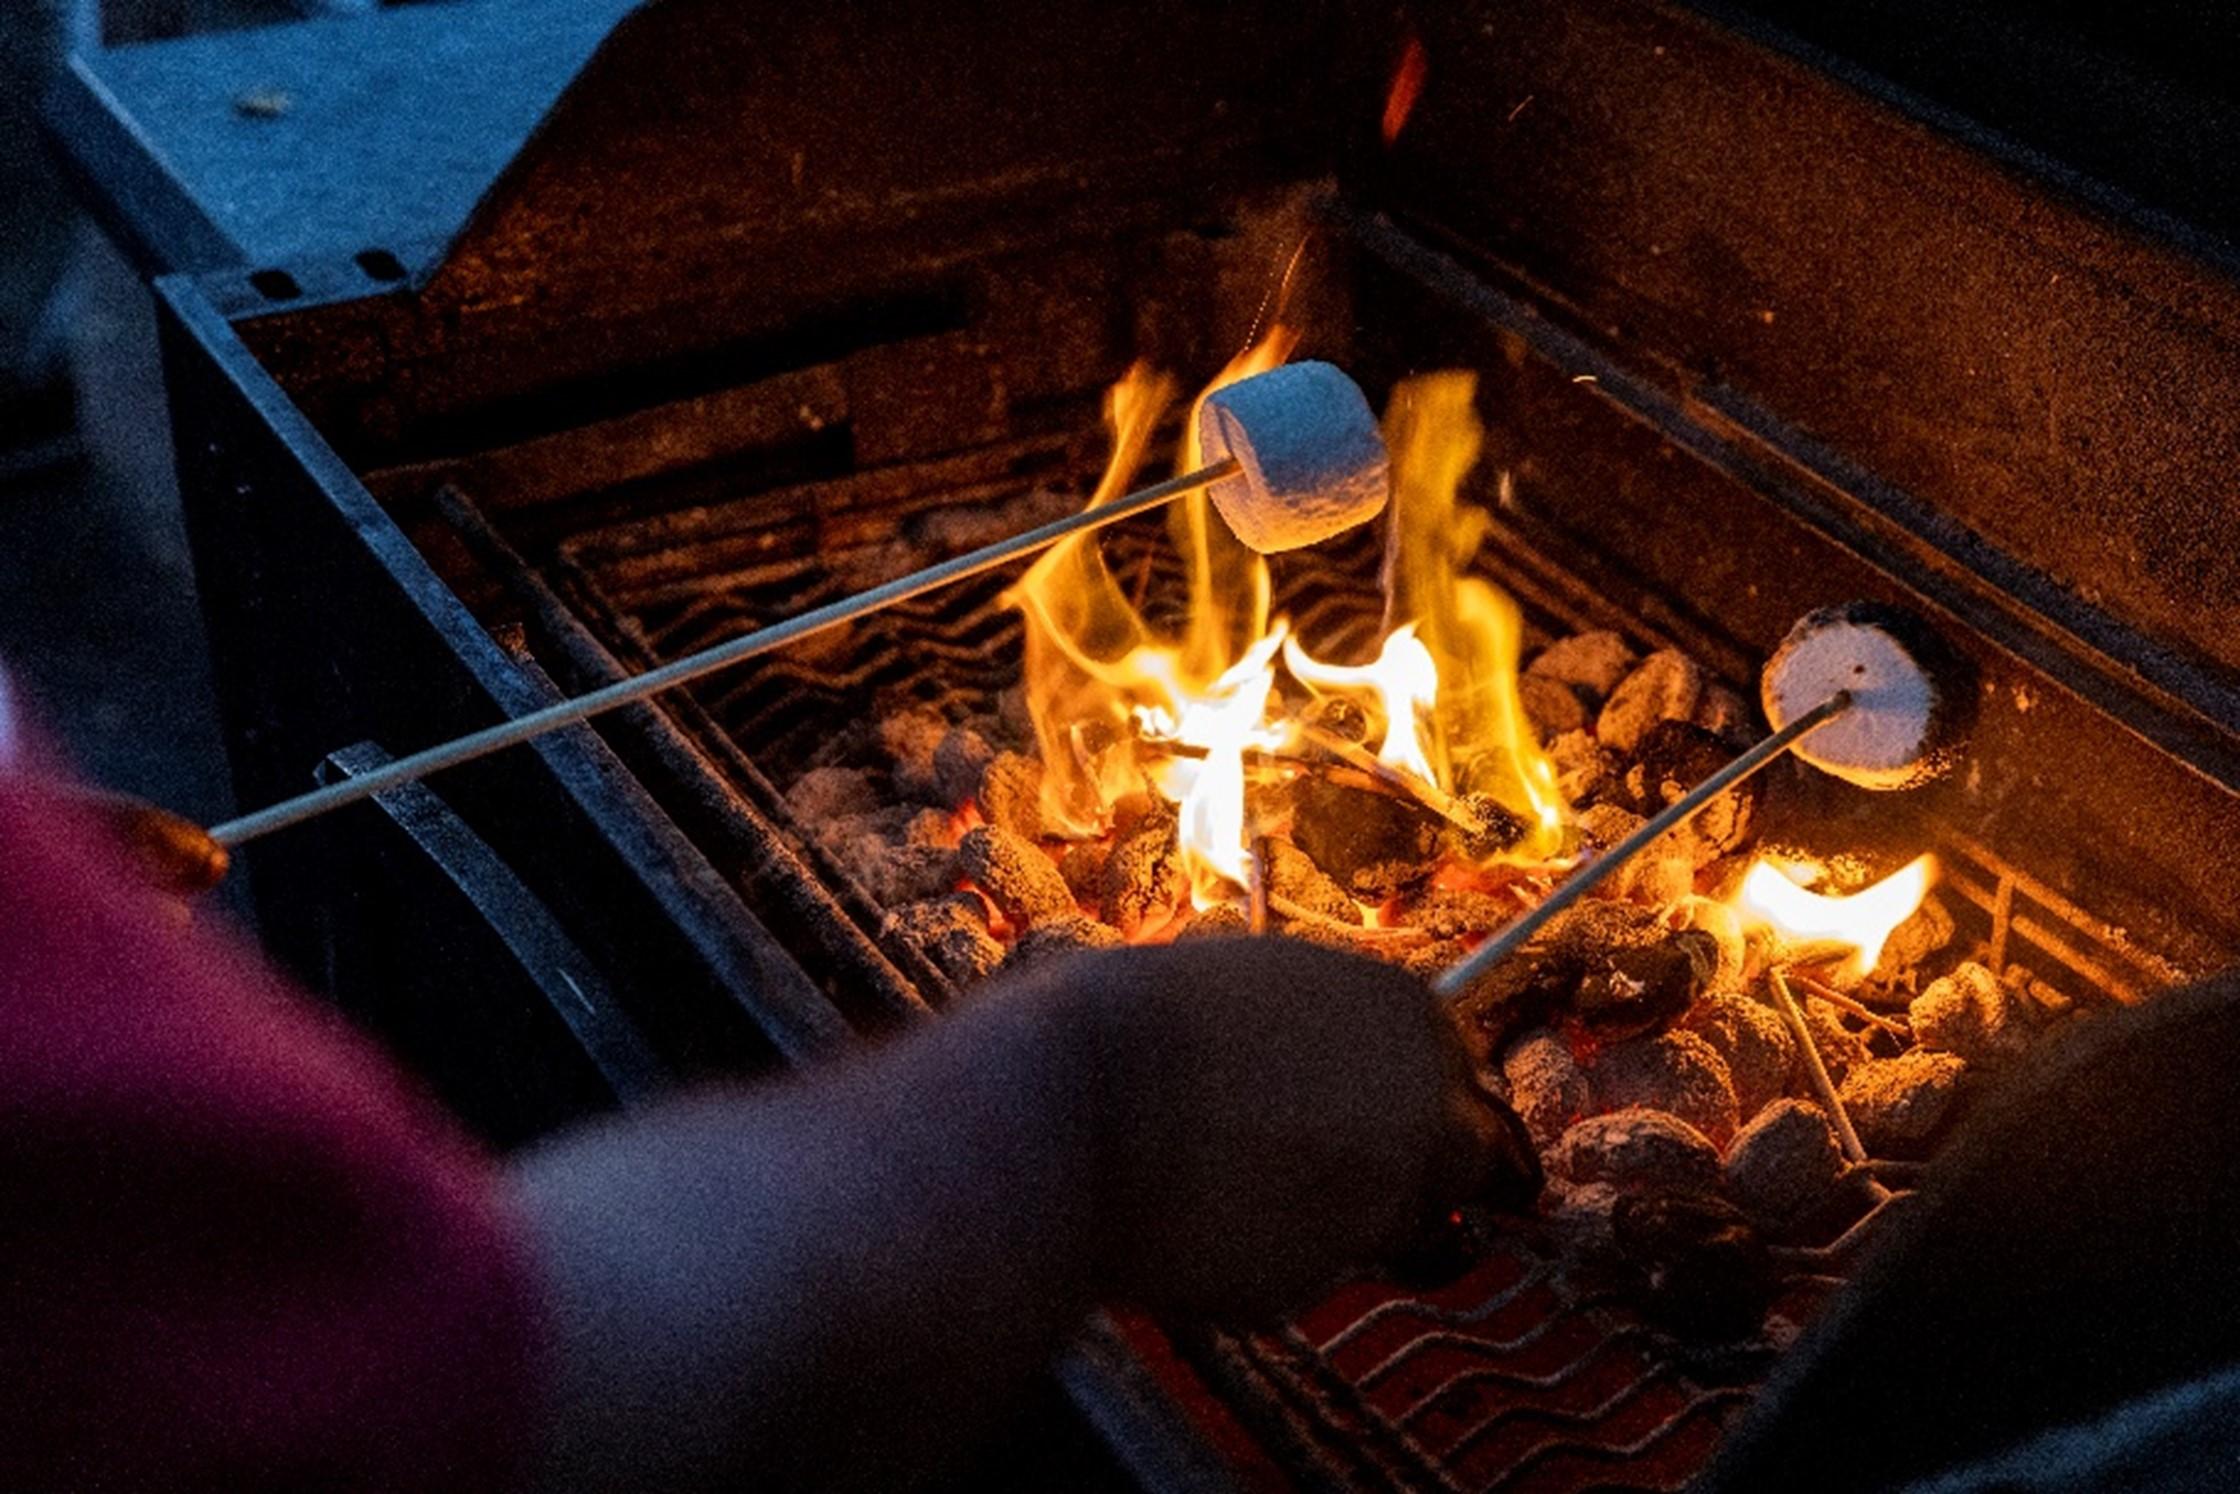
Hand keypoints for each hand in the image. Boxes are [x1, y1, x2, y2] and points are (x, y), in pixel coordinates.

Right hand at [1004, 936, 1536, 1318]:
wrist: (1063, 1098)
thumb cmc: (1133, 1025)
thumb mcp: (1250, 988)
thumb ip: (1318, 1032)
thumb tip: (1335, 1072)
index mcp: (1409, 1012)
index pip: (1465, 1078)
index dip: (1424, 1111)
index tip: (1403, 1132)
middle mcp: (1424, 1102)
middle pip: (1472, 1166)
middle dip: (1420, 1184)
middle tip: (1348, 1186)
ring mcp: (1386, 1196)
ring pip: (1397, 1232)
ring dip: (1343, 1226)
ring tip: (1242, 1190)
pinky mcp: (1328, 1275)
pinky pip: (1308, 1275)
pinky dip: (1267, 1264)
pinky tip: (1201, 1222)